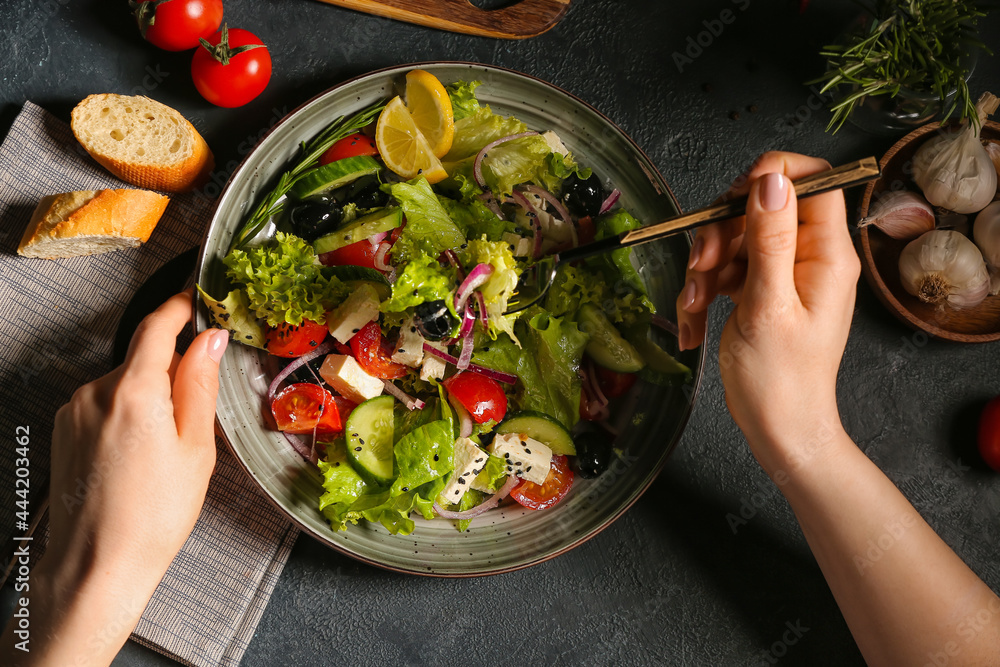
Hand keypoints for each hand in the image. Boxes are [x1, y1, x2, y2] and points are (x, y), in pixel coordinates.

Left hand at [2, 290, 227, 665]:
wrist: (97, 564)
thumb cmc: (153, 515)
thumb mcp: (196, 447)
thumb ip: (200, 384)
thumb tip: (210, 340)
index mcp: (134, 390)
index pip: (156, 326)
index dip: (180, 307)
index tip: (196, 299)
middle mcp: (95, 392)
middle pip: (141, 358)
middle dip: (171, 370)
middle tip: (195, 412)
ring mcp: (74, 411)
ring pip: (123, 383)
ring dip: (148, 397)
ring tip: (165, 449)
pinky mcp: (64, 430)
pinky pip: (104, 404)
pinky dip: (127, 415)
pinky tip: (139, 456)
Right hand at [676, 152, 859, 461]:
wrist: (778, 429)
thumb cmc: (782, 381)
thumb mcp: (769, 306)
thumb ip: (770, 240)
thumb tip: (771, 180)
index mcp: (826, 255)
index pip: (814, 180)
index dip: (773, 176)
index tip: (734, 198)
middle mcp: (808, 258)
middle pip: (760, 208)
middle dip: (721, 232)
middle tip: (704, 265)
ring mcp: (782, 274)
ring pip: (734, 238)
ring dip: (704, 267)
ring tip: (695, 303)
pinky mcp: (759, 291)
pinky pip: (723, 270)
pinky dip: (702, 291)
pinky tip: (693, 323)